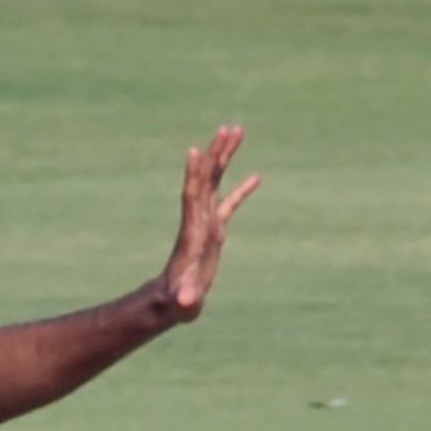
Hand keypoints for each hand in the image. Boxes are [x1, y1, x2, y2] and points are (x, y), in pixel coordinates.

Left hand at [157, 124, 260, 322]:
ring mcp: (207, 223)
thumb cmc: (179, 301)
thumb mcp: (184, 301)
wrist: (173, 301)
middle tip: (229, 128)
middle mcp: (199, 221)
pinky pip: (231, 204)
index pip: (193, 197)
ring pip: (218, 184)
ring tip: (237, 134)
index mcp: (194, 231)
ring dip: (227, 160)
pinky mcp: (216, 231)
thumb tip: (187, 302)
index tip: (194, 152)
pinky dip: (242, 190)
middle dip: (217, 154)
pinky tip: (257, 176)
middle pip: (207, 180)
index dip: (194, 175)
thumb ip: (187, 299)